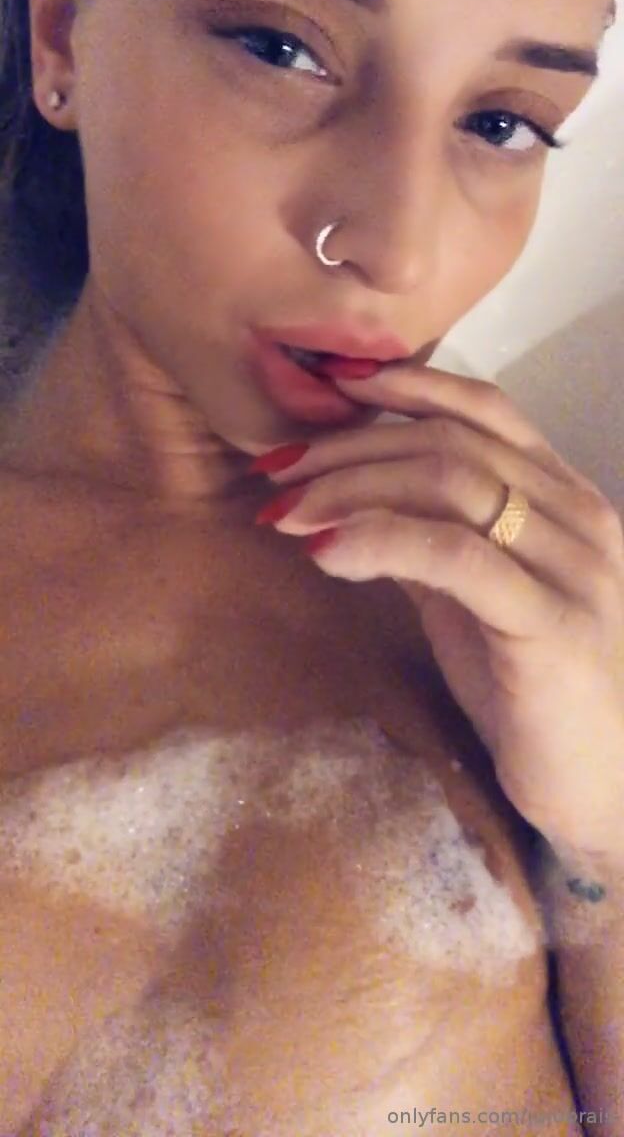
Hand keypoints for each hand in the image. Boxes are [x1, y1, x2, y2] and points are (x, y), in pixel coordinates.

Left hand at [251, 365, 623, 853]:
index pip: (483, 409)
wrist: (601, 785)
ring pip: (448, 482)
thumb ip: (433, 537)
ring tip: (285, 512)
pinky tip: (325, 554)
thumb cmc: (534, 691)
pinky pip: (455, 556)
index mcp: (564, 496)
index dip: (403, 387)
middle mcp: (576, 515)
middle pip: (448, 442)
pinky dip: (380, 541)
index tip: (327, 389)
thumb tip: (352, 496)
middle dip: (348, 449)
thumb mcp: (476, 598)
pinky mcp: (552, 622)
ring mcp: (573, 565)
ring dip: (350, 488)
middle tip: (275, 473)